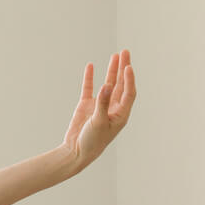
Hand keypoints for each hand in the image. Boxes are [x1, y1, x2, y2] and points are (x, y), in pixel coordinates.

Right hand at [62, 49, 137, 166]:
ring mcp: (99, 106)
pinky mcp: (86, 106)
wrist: (75, 152)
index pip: (129, 93)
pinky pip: (89, 89)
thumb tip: (107, 85)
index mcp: (120, 115)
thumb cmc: (92, 142)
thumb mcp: (99, 122)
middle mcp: (112, 108)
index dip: (129, 79)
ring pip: (108, 84)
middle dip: (123, 68)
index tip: (128, 67)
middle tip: (125, 52)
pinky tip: (91, 66)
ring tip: (115, 55)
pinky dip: (90, 78)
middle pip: (121, 85)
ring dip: (112, 70)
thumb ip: (103, 103)